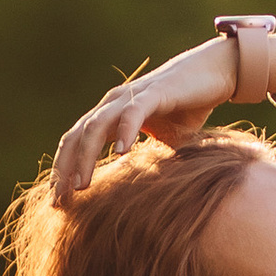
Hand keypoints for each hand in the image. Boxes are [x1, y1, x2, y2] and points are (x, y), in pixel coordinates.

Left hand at [50, 37, 233, 202]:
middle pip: (76, 136)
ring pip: (96, 126)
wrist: (216, 73)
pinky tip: (121, 154)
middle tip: (60, 201)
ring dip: (86, 156)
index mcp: (109, 116)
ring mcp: (131, 97)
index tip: (58, 202)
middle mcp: (113, 104)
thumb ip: (145, 161)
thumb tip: (140, 198)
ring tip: (82, 185)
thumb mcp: (160, 142)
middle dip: (65, 169)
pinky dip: (124, 132)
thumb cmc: (188, 108)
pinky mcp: (154, 93)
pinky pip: (132, 113)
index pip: (76, 144)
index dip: (63, 171)